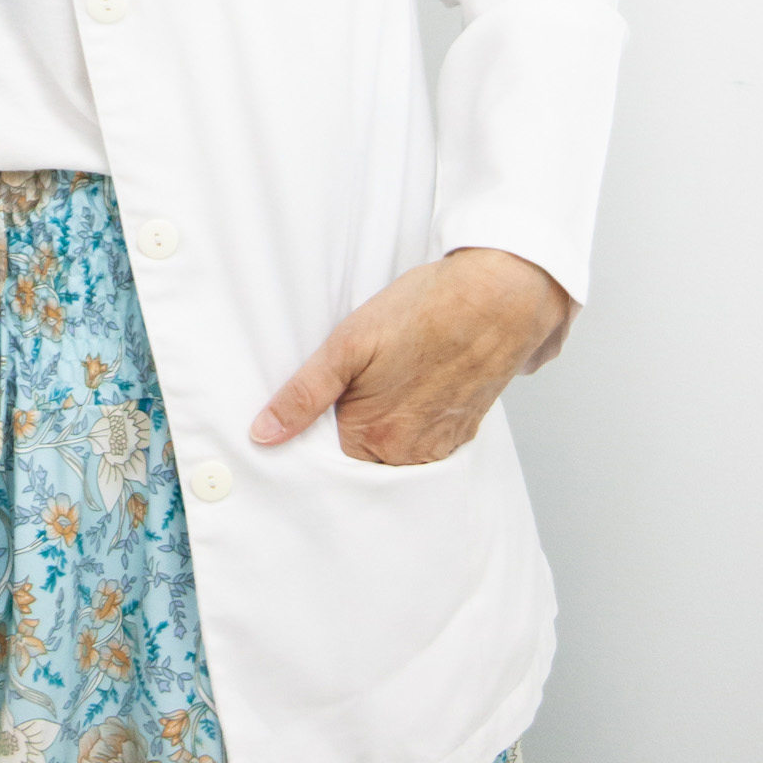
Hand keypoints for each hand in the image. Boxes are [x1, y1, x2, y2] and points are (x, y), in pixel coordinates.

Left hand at [248, 247, 570, 464]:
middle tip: (353, 388)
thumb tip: (263, 434)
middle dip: (350, 434)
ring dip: (384, 430)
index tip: (315, 411)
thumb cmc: (424, 312)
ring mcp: (442, 445)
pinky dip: (413, 423)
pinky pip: (426, 443)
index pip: (328, 464)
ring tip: (385, 384)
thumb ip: (303, 395)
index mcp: (375, 438)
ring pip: (395, 454)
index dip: (315, 437)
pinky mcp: (463, 430)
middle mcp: (410, 454)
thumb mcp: (347, 344)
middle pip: (362, 462)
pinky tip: (411, 388)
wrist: (498, 298)